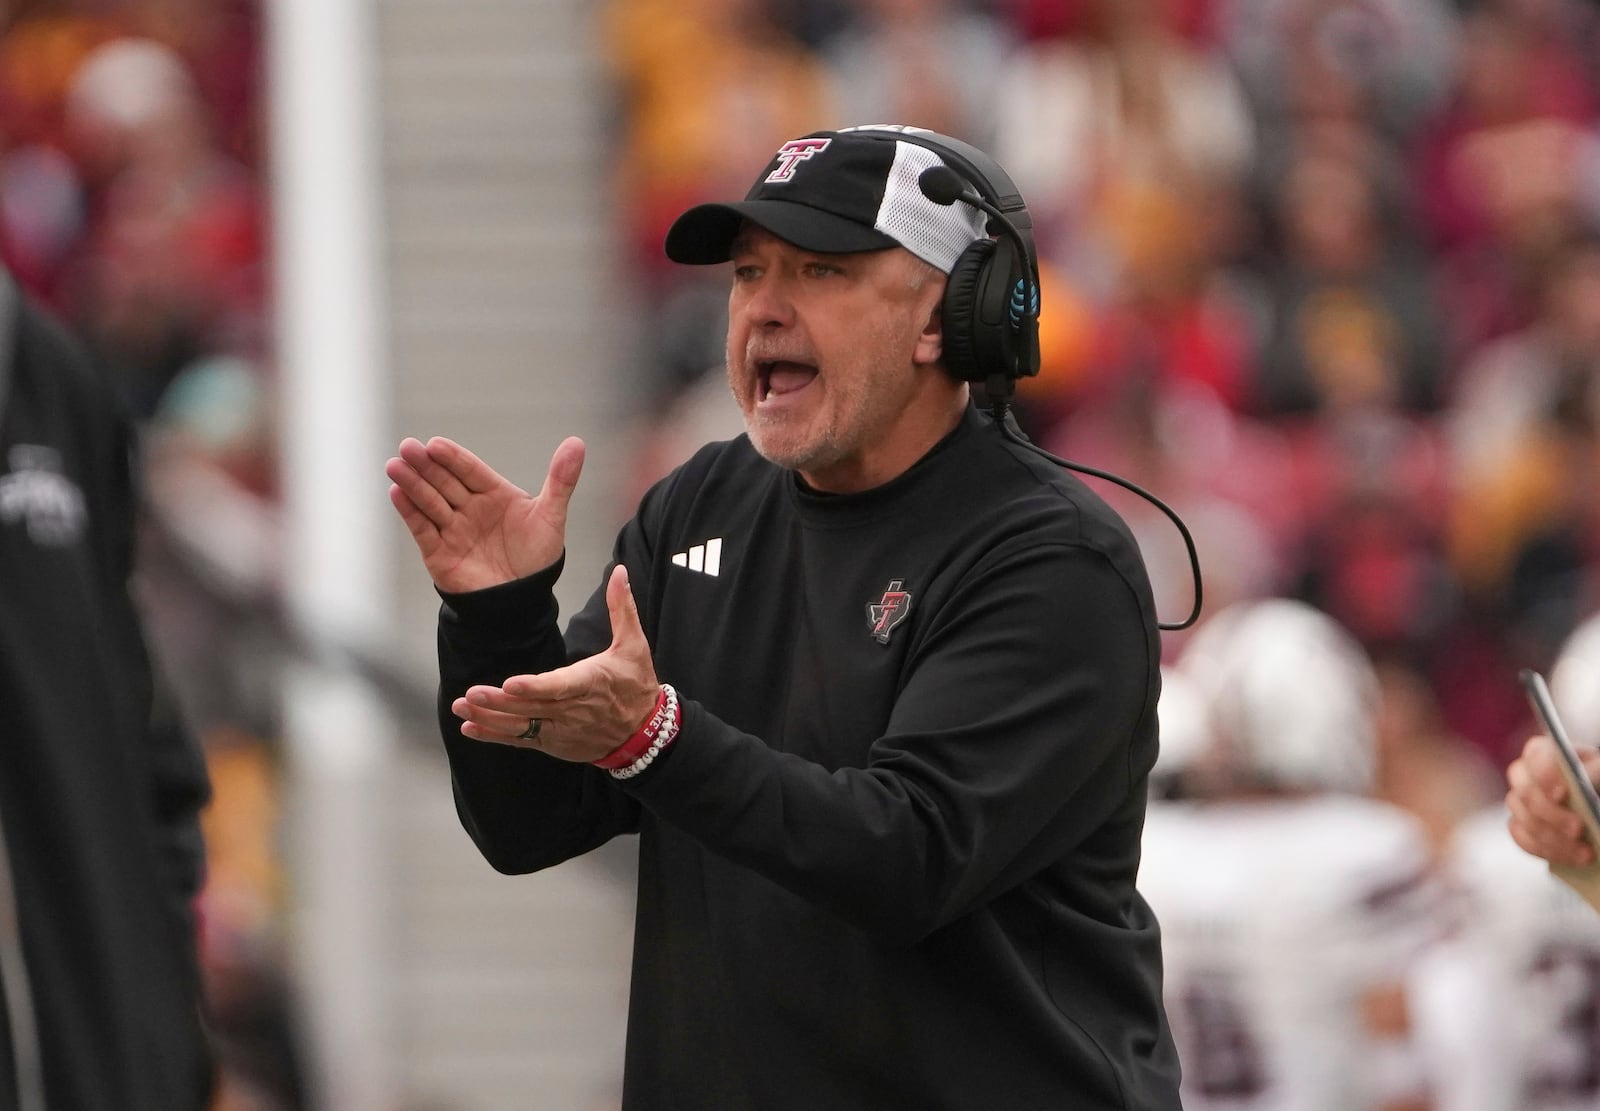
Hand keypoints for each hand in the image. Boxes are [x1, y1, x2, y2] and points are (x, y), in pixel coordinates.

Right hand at [387, 435, 584, 592]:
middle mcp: (470, 509)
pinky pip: (423, 529)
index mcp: (494, 495)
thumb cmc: (538, 559)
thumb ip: (562, 480)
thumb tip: (577, 443)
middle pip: (444, 482)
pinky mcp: (440, 552)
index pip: (470, 471)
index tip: (436, 444)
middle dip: (425, 466)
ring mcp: (453, 530)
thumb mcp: (551, 515)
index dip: (453, 458)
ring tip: (396, 466)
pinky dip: (409, 512)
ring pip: (429, 502)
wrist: (523, 602)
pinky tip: (397, 494)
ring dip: (412, 484)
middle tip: (408, 447)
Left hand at [451, 565, 662, 761]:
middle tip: (471, 694)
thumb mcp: (634, 645)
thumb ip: (621, 608)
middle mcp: (573, 710)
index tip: (510, 684)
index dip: (534, 687)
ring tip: (462, 707)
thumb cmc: (636, 685)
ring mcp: (561, 730)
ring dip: (490, 719)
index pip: (560, 687)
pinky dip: (495, 736)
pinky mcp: (553, 743)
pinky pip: (521, 741)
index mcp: (591, 684)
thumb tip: (620, 571)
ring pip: (522, 726)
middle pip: (532, 708)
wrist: (644, 733)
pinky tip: (470, 729)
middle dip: (499, 703)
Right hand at [1506, 734, 1599, 866]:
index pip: (1535, 756)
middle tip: (1579, 829)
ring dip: (1554, 839)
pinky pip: (1521, 838)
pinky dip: (1545, 850)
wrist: (1594, 803)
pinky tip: (1569, 858)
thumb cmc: (1596, 784)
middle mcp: (1525, 775)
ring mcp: (1519, 801)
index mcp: (1546, 753)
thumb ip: (1595, 770)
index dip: (1545, 775)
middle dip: (1553, 815)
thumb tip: (1586, 776)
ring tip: (1586, 853)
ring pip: (1523, 819)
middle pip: (1525, 792)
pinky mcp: (1519, 824)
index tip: (1563, 794)